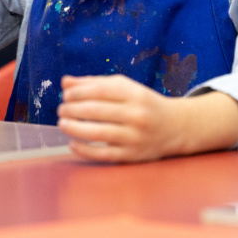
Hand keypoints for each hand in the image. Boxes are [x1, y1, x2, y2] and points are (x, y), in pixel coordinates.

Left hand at [56, 75, 193, 162]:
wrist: (175, 127)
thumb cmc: (144, 104)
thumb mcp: (126, 89)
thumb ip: (95, 84)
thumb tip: (65, 82)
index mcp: (135, 94)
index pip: (102, 90)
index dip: (79, 92)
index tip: (66, 94)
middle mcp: (137, 114)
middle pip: (97, 111)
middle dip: (73, 109)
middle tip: (61, 109)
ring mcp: (135, 136)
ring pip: (98, 133)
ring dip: (75, 128)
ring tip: (62, 123)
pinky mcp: (132, 155)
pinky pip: (104, 154)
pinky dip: (85, 150)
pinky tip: (72, 144)